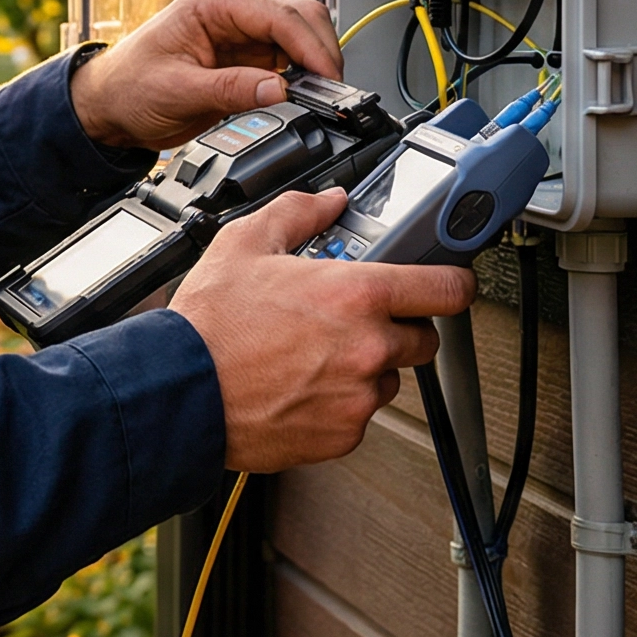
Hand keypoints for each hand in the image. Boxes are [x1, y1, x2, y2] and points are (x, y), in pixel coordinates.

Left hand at [70, 0, 341, 148]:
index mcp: (212, 2)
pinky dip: (304, 78)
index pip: (279, 14)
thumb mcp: (176, 91)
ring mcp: (243, 33)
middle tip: (334, 93)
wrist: (109, 106)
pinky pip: (290, 61)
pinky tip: (306, 97)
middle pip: (300, 18)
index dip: (311, 46)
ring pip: (301, 38)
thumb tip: (279, 89)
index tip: (328, 77)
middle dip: (322, 53)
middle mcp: (232, 10)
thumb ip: (230, 89)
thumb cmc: (128, 86)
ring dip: (316, 66)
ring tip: (323, 99)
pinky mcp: (248, 58)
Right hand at [170, 189, 477, 471]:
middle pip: (425, 337)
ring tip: (317, 353)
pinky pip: (361, 413)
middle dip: (398, 325)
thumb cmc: (210, 325)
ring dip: (368, 365)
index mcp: (355, 295)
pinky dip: (341, 400)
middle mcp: (369, 347)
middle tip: (357, 318)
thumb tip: (328, 202)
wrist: (182, 393)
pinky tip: (302, 383)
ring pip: (391, 377)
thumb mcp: (245, 244)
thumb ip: (298, 213)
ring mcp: (359, 395)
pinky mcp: (344, 434)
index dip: (454, 281)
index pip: (448, 289)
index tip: (449, 282)